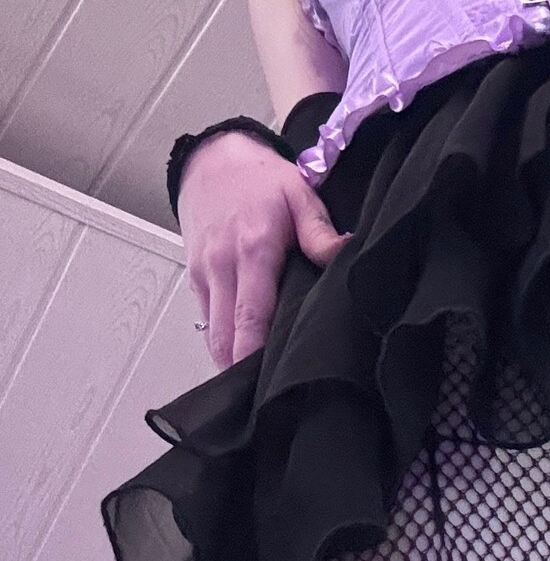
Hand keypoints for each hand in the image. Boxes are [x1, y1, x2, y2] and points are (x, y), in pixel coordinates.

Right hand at [177, 129, 348, 369]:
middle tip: (269, 401)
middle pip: (225, 337)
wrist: (213, 159)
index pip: (250, 317)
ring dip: (230, 362)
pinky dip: (223, 342)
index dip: (255, 355)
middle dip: (242, 371)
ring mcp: (204, 274)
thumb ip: (320, 232)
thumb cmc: (261, 178)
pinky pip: (207, 320)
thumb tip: (343, 255)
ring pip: (212, 335)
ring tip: (258, 389)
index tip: (269, 385)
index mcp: (253, 251)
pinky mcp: (195, 277)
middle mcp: (223, 267)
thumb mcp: (300, 195)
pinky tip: (245, 359)